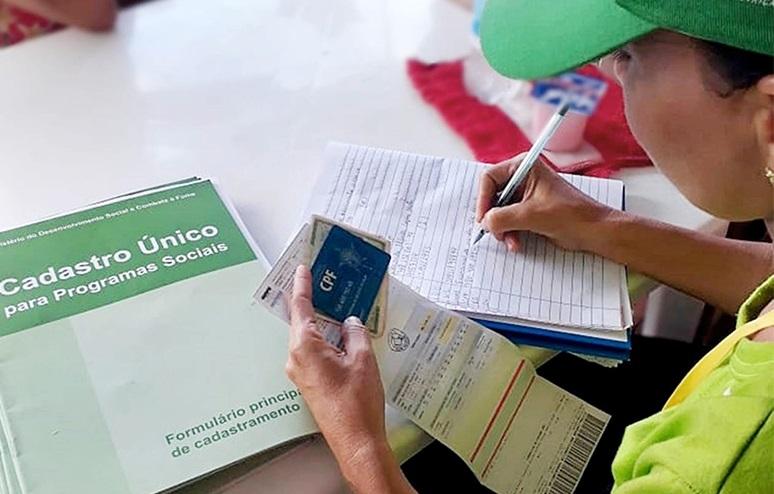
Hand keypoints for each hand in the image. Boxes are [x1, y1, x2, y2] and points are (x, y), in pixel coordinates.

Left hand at [286, 266, 414, 492]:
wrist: (356, 440)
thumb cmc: (357, 403)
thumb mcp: (362, 359)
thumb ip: (355, 333)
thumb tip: (350, 322)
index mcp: (305, 347)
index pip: (301, 307)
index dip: (303, 285)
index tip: (302, 269)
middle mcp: (296, 359)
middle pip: (301, 321)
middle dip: (313, 302)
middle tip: (324, 282)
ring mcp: (301, 373)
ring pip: (308, 338)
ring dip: (321, 323)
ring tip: (338, 306)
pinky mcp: (309, 383)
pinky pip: (313, 353)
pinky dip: (325, 340)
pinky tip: (341, 335)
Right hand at [476, 153, 617, 252]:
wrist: (592, 231)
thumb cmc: (571, 215)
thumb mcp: (531, 215)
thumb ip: (502, 217)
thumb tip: (485, 222)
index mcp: (524, 167)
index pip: (490, 178)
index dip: (483, 200)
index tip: (483, 219)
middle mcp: (522, 178)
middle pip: (492, 196)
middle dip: (494, 218)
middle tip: (496, 232)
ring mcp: (524, 194)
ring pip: (498, 211)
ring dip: (502, 229)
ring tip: (511, 241)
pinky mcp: (528, 210)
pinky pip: (508, 221)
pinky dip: (509, 233)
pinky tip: (516, 243)